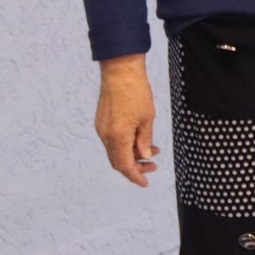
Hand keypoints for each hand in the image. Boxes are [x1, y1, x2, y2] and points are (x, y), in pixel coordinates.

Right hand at [95, 56, 158, 186]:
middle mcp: (106, 135)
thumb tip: (145, 157)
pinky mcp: (102, 121)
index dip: (135, 176)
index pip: (124, 165)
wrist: (120, 71)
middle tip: (153, 166)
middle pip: (118, 161)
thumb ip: (145, 141)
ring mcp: (102, 128)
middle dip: (135, 167)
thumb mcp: (147, 119)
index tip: (145, 183)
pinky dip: (125, 145)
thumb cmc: (136, 92)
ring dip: (132, 155)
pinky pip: (112, 141)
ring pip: (115, 151)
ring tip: (152, 150)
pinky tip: (140, 140)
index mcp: (118, 136)